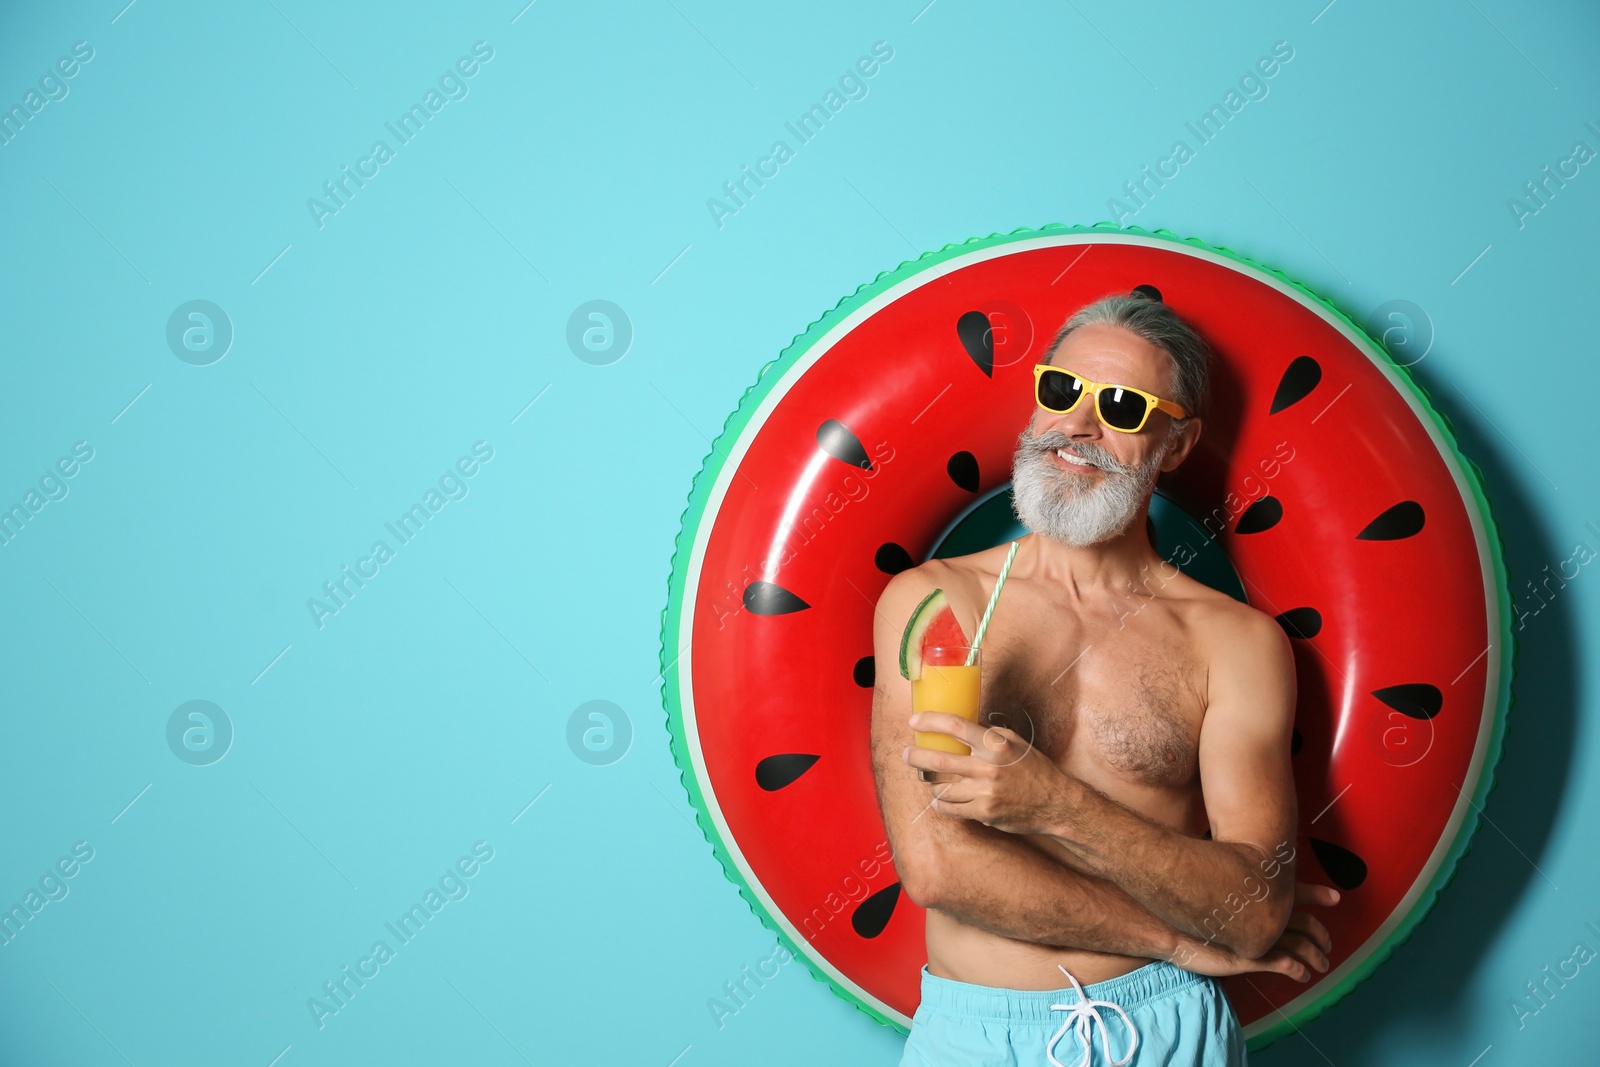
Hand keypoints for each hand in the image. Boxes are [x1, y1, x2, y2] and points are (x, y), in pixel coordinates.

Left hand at [902, 711, 1069, 835]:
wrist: (1055, 803)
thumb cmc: (1034, 769)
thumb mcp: (1015, 742)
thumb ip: (988, 734)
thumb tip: (961, 728)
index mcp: (996, 745)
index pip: (956, 726)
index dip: (930, 721)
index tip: (914, 721)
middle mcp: (988, 767)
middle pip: (939, 759)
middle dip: (916, 756)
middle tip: (906, 754)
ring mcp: (985, 792)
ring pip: (942, 787)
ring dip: (929, 781)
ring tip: (926, 777)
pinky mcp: (984, 813)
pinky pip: (951, 808)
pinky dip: (940, 802)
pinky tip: (938, 797)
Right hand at [1169, 880, 1338, 982]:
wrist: (1166, 922)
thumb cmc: (1184, 905)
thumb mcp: (1214, 892)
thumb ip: (1231, 889)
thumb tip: (1237, 884)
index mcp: (1256, 894)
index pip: (1295, 891)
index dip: (1316, 894)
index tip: (1335, 897)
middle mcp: (1262, 912)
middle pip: (1304, 921)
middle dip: (1321, 933)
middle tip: (1328, 943)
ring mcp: (1258, 935)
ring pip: (1300, 945)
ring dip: (1315, 956)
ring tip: (1322, 965)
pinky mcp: (1251, 956)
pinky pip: (1283, 963)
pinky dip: (1296, 969)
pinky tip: (1302, 974)